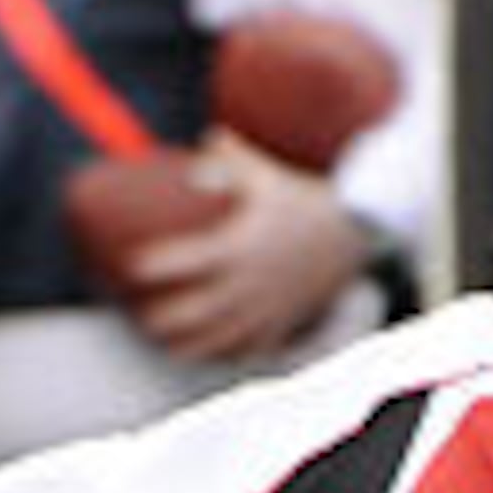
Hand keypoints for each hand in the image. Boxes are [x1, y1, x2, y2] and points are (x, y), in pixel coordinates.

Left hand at [114, 136, 367, 360]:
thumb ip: (234, 158)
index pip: (187, 259)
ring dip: (191, 346)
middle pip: (196, 312)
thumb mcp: (269, 175)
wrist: (361, 229)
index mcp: (240, 245)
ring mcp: (267, 306)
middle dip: (166, 320)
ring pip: (221, 338)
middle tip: (143, 320)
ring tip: (168, 348)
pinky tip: (213, 355)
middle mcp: (250, 282)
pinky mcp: (286, 320)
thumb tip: (206, 136)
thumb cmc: (307, 198)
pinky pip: (254, 347)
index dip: (156, 264)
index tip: (131, 268)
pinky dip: (231, 354)